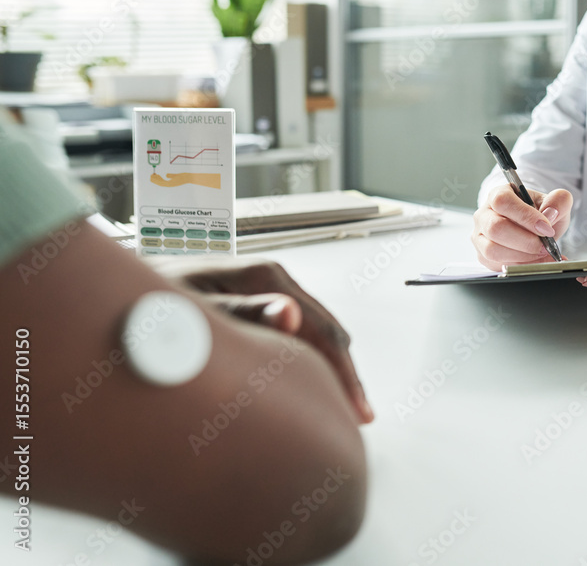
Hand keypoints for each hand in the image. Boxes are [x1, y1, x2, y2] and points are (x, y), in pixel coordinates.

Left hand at [147, 256, 373, 422]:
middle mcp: (273, 280)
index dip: (343, 371)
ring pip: (315, 335)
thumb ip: (241, 313)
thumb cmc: (146, 304)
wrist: (119, 293)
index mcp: (266, 276)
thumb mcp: (192, 314)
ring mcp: (267, 292)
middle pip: (327, 330)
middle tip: (359, 418)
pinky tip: (309, 388)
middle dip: (344, 374)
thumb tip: (291, 315)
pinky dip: (308, 364)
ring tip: (340, 411)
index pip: (323, 327)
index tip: (356, 410)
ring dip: (328, 370)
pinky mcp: (257, 305)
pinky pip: (296, 336)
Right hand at [472, 185, 572, 270]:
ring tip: (541, 254)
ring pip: (493, 250)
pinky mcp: (483, 255)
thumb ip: (558, 201)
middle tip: (545, 245)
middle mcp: (484, 214)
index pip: (503, 202)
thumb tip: (550, 214)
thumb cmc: (540, 214)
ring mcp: (480, 236)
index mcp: (498, 194)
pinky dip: (520, 266)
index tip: (546, 229)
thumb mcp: (555, 204)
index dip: (525, 217)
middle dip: (525, 241)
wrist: (534, 230)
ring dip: (522, 256)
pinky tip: (535, 261)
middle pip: (495, 228)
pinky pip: (497, 264)